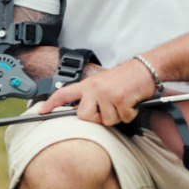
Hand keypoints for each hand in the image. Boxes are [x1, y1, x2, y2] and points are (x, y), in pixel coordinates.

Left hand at [39, 58, 154, 125]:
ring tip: (124, 102)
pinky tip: (132, 102)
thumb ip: (92, 95)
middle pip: (84, 116)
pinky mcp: (120, 98)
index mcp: (88, 84)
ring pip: (107, 120)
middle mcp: (95, 88)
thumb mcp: (104, 83)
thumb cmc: (127, 77)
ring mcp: (107, 93)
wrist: (147, 67)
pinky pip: (123, 118)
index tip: (41, 112)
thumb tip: (84, 113)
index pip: (64, 94)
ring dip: (118, 115)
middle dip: (98, 118)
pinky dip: (130, 114)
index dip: (51, 103)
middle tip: (110, 109)